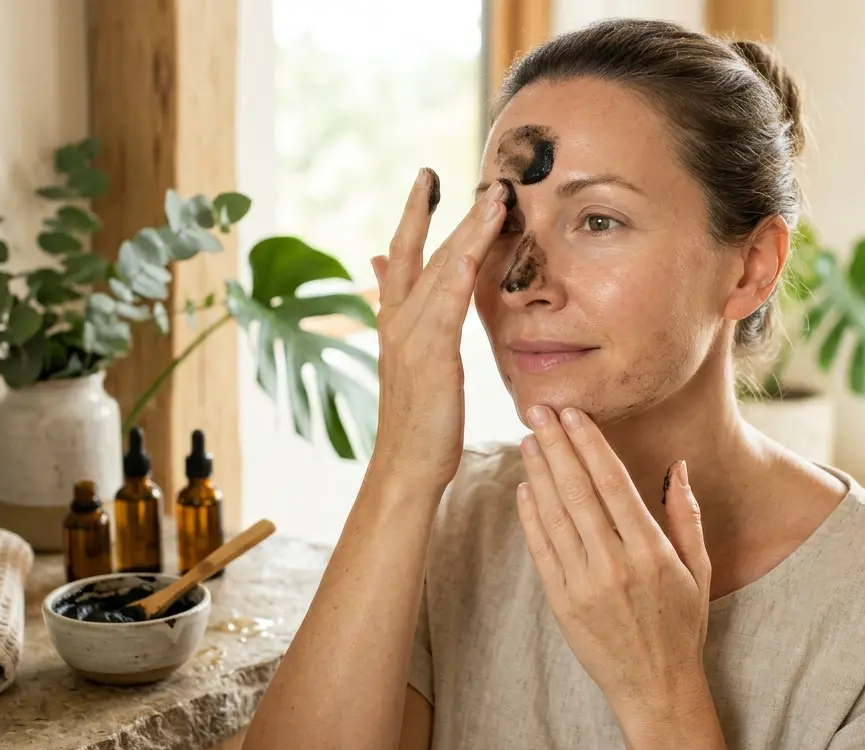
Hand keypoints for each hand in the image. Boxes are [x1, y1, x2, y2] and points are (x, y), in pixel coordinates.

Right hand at [369, 172, 507, 486]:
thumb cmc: (417, 419)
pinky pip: (448, 301)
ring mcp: (410, 335)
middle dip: (431, 209)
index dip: (414, 215)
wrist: (406, 465)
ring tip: (489, 195)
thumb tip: (375, 267)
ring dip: (466, 229)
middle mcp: (397, 320)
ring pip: (439, 268)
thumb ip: (398, 311)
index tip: (426, 178)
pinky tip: (478, 243)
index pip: (401, 255)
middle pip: (417, 252)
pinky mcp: (431, 354)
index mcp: (395, 321)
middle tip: (443, 170)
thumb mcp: (408, 359)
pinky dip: (462, 267)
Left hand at [515, 405, 712, 724]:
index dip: (590, 445)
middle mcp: (615, 565)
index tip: (573, 413)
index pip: (613, 484)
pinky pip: (541, 551)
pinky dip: (531, 517)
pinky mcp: (561, 603)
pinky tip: (525, 488)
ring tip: (527, 440)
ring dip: (538, 474)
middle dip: (556, 446)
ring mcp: (584, 585)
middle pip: (578, 492)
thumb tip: (678, 465)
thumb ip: (685, 515)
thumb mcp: (698, 569)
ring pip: (555, 516)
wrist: (656, 687)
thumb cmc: (681, 626)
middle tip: (537, 410)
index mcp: (651, 552)